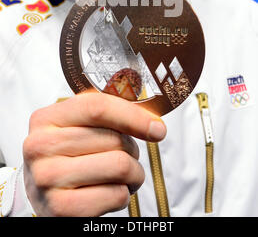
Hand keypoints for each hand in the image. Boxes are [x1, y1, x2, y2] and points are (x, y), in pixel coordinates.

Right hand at [23, 92, 165, 216]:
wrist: (42, 195)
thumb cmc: (68, 157)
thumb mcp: (76, 127)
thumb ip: (106, 114)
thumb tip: (153, 123)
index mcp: (45, 119)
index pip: (96, 107)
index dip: (133, 116)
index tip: (157, 127)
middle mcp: (40, 147)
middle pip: (113, 139)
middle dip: (132, 149)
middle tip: (125, 155)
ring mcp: (48, 179)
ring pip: (120, 166)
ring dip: (133, 173)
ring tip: (122, 176)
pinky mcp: (61, 209)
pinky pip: (116, 194)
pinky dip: (123, 194)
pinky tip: (109, 192)